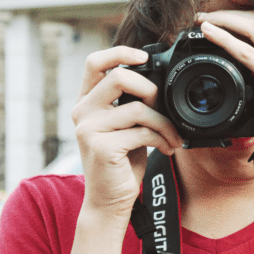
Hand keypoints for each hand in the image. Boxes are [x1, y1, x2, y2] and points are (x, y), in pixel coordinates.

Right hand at [71, 47, 182, 216]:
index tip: (144, 57)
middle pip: (120, 77)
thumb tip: (156, 81)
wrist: (109, 201)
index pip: (94, 62)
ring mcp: (88, 129)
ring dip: (163, 122)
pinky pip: (142, 131)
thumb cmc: (121, 161)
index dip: (120, 52)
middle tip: (162, 109)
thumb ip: (129, 102)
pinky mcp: (101, 147)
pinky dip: (161, 138)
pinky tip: (166, 148)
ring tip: (172, 136)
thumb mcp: (123, 125)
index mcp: (86, 101)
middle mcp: (82, 111)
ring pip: (137, 108)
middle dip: (151, 90)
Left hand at [196, 11, 253, 168]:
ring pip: (252, 26)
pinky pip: (244, 50)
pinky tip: (208, 33)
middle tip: (205, 14)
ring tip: (201, 20)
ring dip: (222, 20)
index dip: (248, 5)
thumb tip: (241, 48)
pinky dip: (223, 38)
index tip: (227, 0)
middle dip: (229, 12)